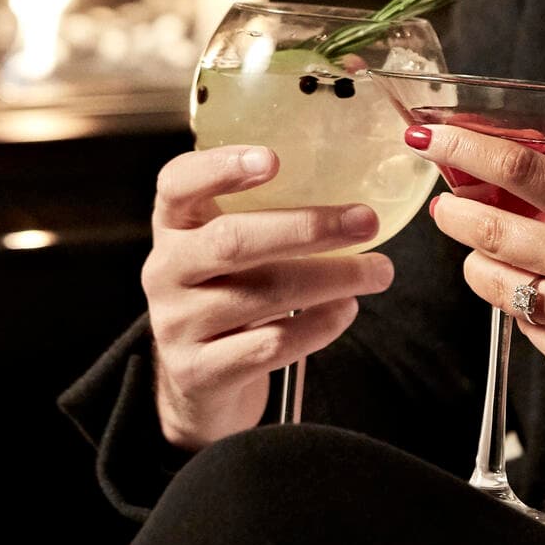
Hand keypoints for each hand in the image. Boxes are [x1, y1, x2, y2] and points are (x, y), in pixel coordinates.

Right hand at [143, 143, 395, 448]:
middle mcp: (166, 271)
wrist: (199, 384)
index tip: (274, 159)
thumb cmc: (229, 296)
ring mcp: (177, 325)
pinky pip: (270, 345)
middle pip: (232, 241)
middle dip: (307, 228)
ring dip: (332, 278)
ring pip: (262, 294)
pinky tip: (347, 309)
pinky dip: (319, 325)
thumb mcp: (231, 251)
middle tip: (366, 221)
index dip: (220, 168)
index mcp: (174, 227)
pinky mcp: (200, 373)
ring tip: (378, 271)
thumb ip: (268, 215)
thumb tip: (355, 193)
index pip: (177, 184)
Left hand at [405, 123, 544, 397]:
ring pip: (490, 280)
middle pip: (489, 229)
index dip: (466, 150)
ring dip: (480, 261)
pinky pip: (519, 322)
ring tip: (495, 253)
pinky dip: (521, 304)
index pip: (522, 170)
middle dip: (453, 213)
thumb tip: (528, 158)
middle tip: (445, 205)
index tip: (431, 138)